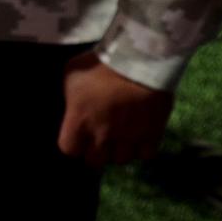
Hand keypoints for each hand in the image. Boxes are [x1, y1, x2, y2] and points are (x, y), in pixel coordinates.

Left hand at [57, 52, 174, 167]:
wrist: (140, 59)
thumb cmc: (100, 63)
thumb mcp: (72, 74)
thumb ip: (69, 97)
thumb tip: (72, 107)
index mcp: (79, 120)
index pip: (69, 149)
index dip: (73, 143)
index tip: (77, 135)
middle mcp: (102, 135)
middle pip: (94, 161)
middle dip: (95, 150)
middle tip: (99, 137)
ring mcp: (128, 137)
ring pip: (120, 160)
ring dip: (119, 149)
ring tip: (120, 135)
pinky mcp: (152, 135)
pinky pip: (145, 155)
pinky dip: (142, 148)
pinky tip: (139, 135)